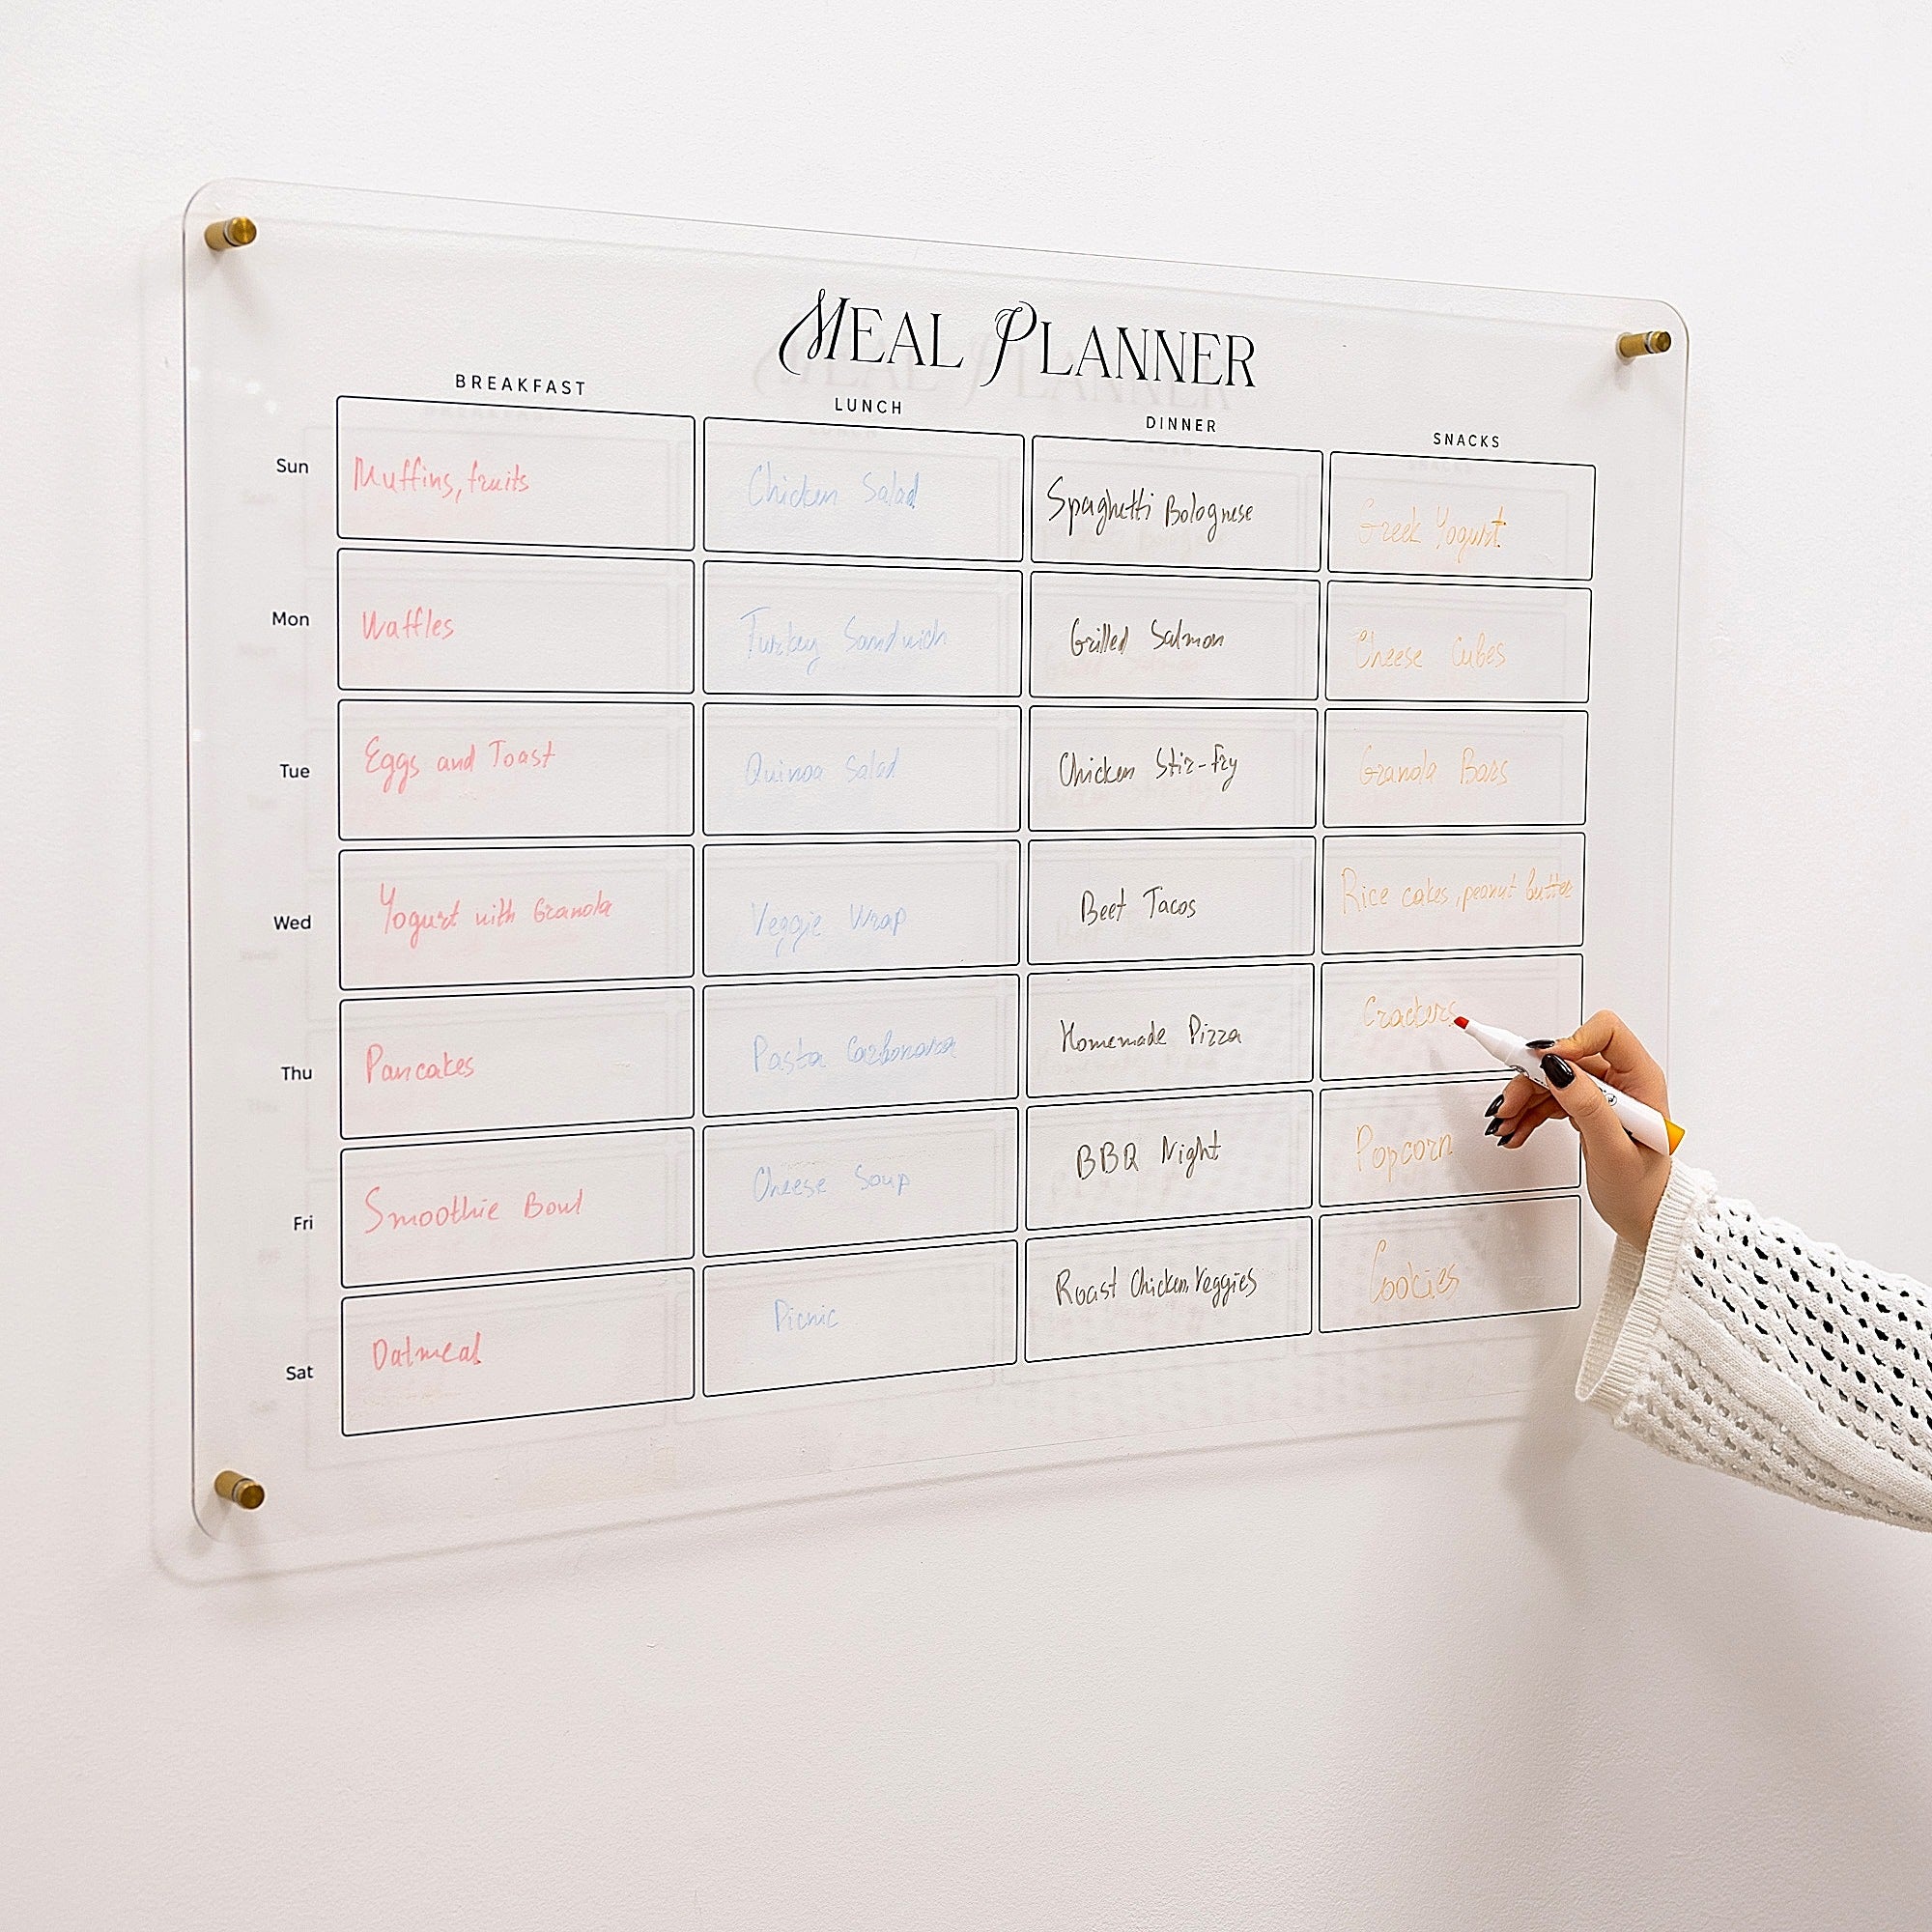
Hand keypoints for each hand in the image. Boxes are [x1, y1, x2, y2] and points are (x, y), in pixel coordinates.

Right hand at [1490, 1009, 1672, 1248]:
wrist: (1647, 1218)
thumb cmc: (1643, 1190)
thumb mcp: (1614, 1149)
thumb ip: (1588, 1106)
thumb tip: (1557, 1066)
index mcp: (1641, 1080)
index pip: (1606, 1033)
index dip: (1571, 1041)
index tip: (1542, 1064)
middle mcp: (1622, 1081)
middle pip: (1566, 1057)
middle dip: (1532, 1079)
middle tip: (1507, 1105)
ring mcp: (1602, 1095)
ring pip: (1552, 1078)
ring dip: (1523, 1099)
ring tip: (1504, 1126)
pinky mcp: (1586, 1109)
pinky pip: (1550, 1099)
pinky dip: (1529, 1114)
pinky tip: (1515, 1132)